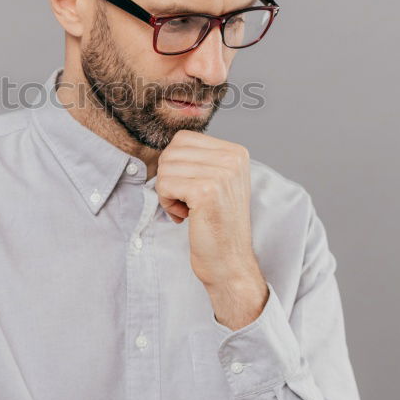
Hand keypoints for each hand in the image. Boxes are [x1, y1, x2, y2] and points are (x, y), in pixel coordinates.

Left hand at [155, 130, 265, 302]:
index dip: (176, 165)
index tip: (191, 189)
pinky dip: (167, 203)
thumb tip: (167, 146)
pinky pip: (164, 184)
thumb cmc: (217, 223)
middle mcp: (232, 158)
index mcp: (235, 152)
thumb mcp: (217, 181)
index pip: (183, 138)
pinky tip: (185, 217)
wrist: (229, 261)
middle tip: (187, 202)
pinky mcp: (205, 192)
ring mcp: (221, 174)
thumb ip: (199, 159)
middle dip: (170, 178)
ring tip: (188, 210)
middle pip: (171, 152)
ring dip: (168, 193)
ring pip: (165, 168)